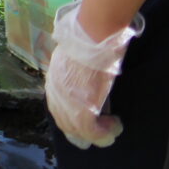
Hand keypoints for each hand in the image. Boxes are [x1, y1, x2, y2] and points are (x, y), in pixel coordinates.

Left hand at [45, 0, 142, 148]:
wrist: (92, 35)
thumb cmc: (88, 39)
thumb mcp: (75, 57)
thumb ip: (74, 70)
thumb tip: (84, 75)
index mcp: (53, 80)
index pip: (57, 107)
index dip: (72, 115)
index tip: (89, 115)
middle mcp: (55, 95)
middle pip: (65, 123)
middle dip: (82, 129)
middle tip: (101, 126)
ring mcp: (68, 105)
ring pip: (78, 131)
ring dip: (96, 132)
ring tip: (110, 126)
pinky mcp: (82, 112)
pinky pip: (93, 133)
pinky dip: (105, 133)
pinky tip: (115, 125)